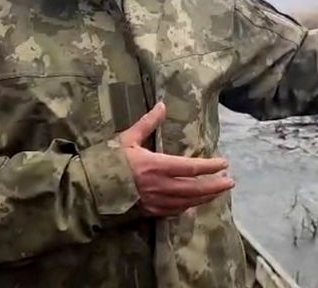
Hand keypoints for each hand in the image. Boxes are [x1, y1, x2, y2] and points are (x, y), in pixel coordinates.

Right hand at [118, 102, 234, 216]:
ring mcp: (155, 202)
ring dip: (205, 197)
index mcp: (156, 166)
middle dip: (215, 185)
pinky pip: (174, 211)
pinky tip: (195, 203)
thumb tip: (162, 105)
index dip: (210, 166)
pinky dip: (188, 207)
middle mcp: (160, 186)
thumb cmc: (107, 161)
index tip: (224, 163)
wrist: (87, 190)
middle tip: (230, 182)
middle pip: (195, 188)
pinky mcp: (149, 212)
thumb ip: (147, 123)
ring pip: (187, 202)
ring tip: (218, 192)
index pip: (191, 167)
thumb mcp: (127, 138)